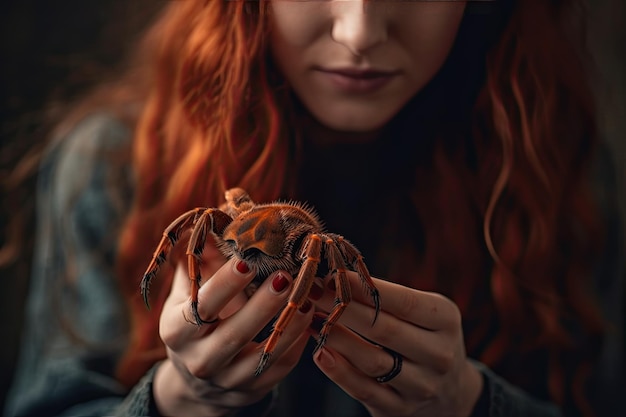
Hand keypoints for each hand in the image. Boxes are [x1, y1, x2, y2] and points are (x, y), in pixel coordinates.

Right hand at [153, 246, 313, 416]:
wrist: (197, 381)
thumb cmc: (193, 320)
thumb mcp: (187, 292)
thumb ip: (198, 259)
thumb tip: (211, 217)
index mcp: (177, 330)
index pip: (200, 306)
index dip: (224, 284)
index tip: (246, 260)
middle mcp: (198, 359)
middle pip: (233, 334)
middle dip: (263, 305)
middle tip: (287, 276)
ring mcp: (226, 380)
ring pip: (261, 358)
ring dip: (287, 327)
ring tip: (307, 298)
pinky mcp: (251, 392)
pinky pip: (278, 371)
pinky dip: (295, 346)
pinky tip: (308, 320)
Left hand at [309, 273, 482, 416]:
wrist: (450, 391)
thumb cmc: (425, 337)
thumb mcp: (423, 312)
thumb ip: (389, 298)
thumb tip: (338, 279)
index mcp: (446, 321)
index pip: (404, 302)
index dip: (365, 288)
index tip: (335, 275)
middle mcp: (439, 355)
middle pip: (384, 329)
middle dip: (344, 308)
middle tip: (314, 294)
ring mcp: (421, 386)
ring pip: (372, 361)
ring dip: (337, 338)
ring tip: (313, 319)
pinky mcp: (400, 409)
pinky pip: (364, 389)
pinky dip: (338, 371)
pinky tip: (320, 352)